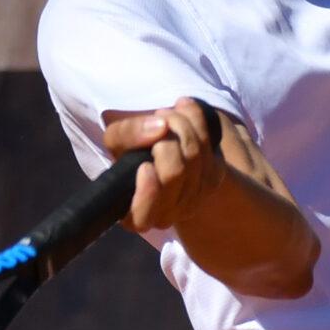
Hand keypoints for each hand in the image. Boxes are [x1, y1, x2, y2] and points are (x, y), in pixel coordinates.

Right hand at [100, 98, 224, 232]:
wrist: (159, 151)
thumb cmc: (129, 153)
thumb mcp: (116, 142)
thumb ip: (127, 134)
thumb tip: (161, 127)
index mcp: (134, 216)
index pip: (143, 214)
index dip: (148, 191)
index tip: (144, 166)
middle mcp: (165, 216)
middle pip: (174, 172)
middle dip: (165, 138)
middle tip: (158, 119)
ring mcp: (193, 201)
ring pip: (195, 155)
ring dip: (182, 123)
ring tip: (167, 115)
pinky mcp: (213, 181)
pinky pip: (210, 147)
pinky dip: (197, 122)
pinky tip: (185, 113)